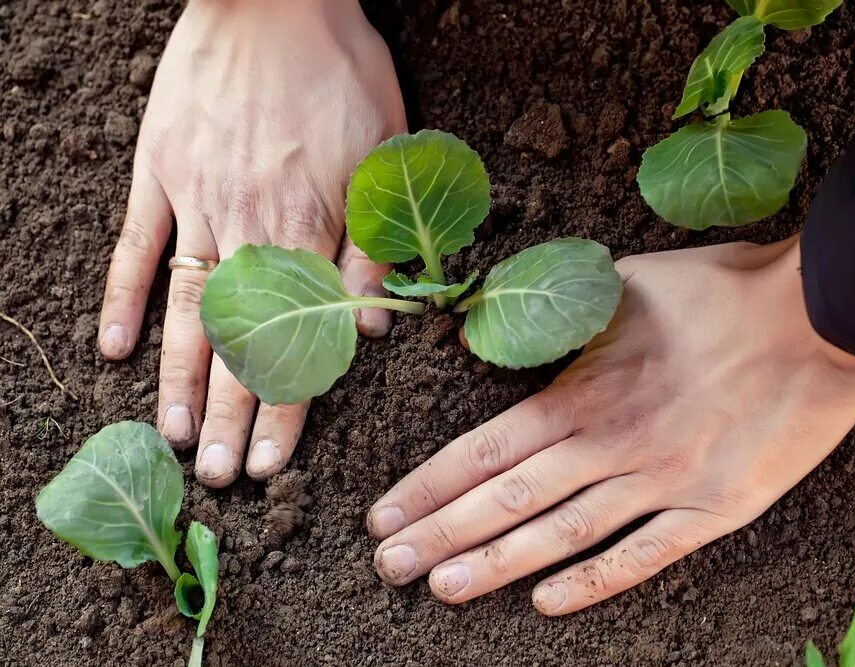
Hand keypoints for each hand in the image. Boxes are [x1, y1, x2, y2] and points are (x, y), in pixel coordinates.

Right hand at [98, 0, 404, 486]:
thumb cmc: (340, 72)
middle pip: (235, 339)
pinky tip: (116, 346)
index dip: (284, 409)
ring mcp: (196, 201)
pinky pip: (135, 244)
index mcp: (307, 230)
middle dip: (227, 414)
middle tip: (214, 477)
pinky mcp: (159, 170)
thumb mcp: (385, 155)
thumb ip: (374, 248)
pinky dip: (123, 295)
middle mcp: (248, 229)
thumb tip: (375, 328)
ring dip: (178, 375)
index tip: (271, 463)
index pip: (296, 341)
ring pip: (185, 306)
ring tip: (170, 434)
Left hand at [368, 237, 854, 613]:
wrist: (818, 312)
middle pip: (506, 501)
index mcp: (583, 390)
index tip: (384, 516)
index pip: (483, 450)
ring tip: (443, 590)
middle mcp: (610, 444)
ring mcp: (662, 482)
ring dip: (496, 566)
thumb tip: (507, 321)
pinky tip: (546, 604)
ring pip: (560, 535)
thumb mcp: (620, 283)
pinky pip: (643, 555)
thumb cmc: (719, 289)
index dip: (428, 486)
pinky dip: (592, 582)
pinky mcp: (716, 507)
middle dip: (441, 537)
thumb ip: (562, 318)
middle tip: (390, 567)